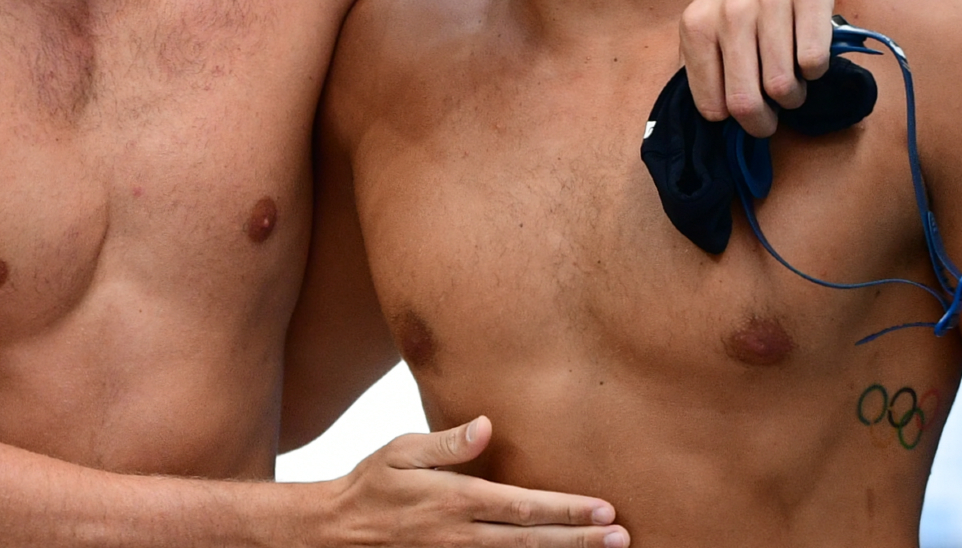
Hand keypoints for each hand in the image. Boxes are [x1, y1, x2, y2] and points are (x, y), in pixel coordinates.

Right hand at [313, 417, 628, 546]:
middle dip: (581, 539)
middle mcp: (462, 534)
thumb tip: (485, 426)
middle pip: (533, 539)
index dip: (566, 509)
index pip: (523, 506)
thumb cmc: (373, 482)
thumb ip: (447, 443)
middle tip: (622, 536)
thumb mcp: (402, 451)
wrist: (339, 530)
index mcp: (455, 500)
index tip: (604, 509)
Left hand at [682, 0, 838, 137]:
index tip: (747, 112)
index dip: (735, 122)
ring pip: (783, 86)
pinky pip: (814, 60)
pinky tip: (809, 52)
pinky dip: (816, 70)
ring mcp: (770, 1)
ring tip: (794, 79)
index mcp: (697, 26)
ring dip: (794, 95)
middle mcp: (730, 14)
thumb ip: (707, 60)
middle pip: (747, 103)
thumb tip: (723, 121)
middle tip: (775, 112)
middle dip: (764, 122)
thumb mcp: (706, 15)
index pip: (713, 106)